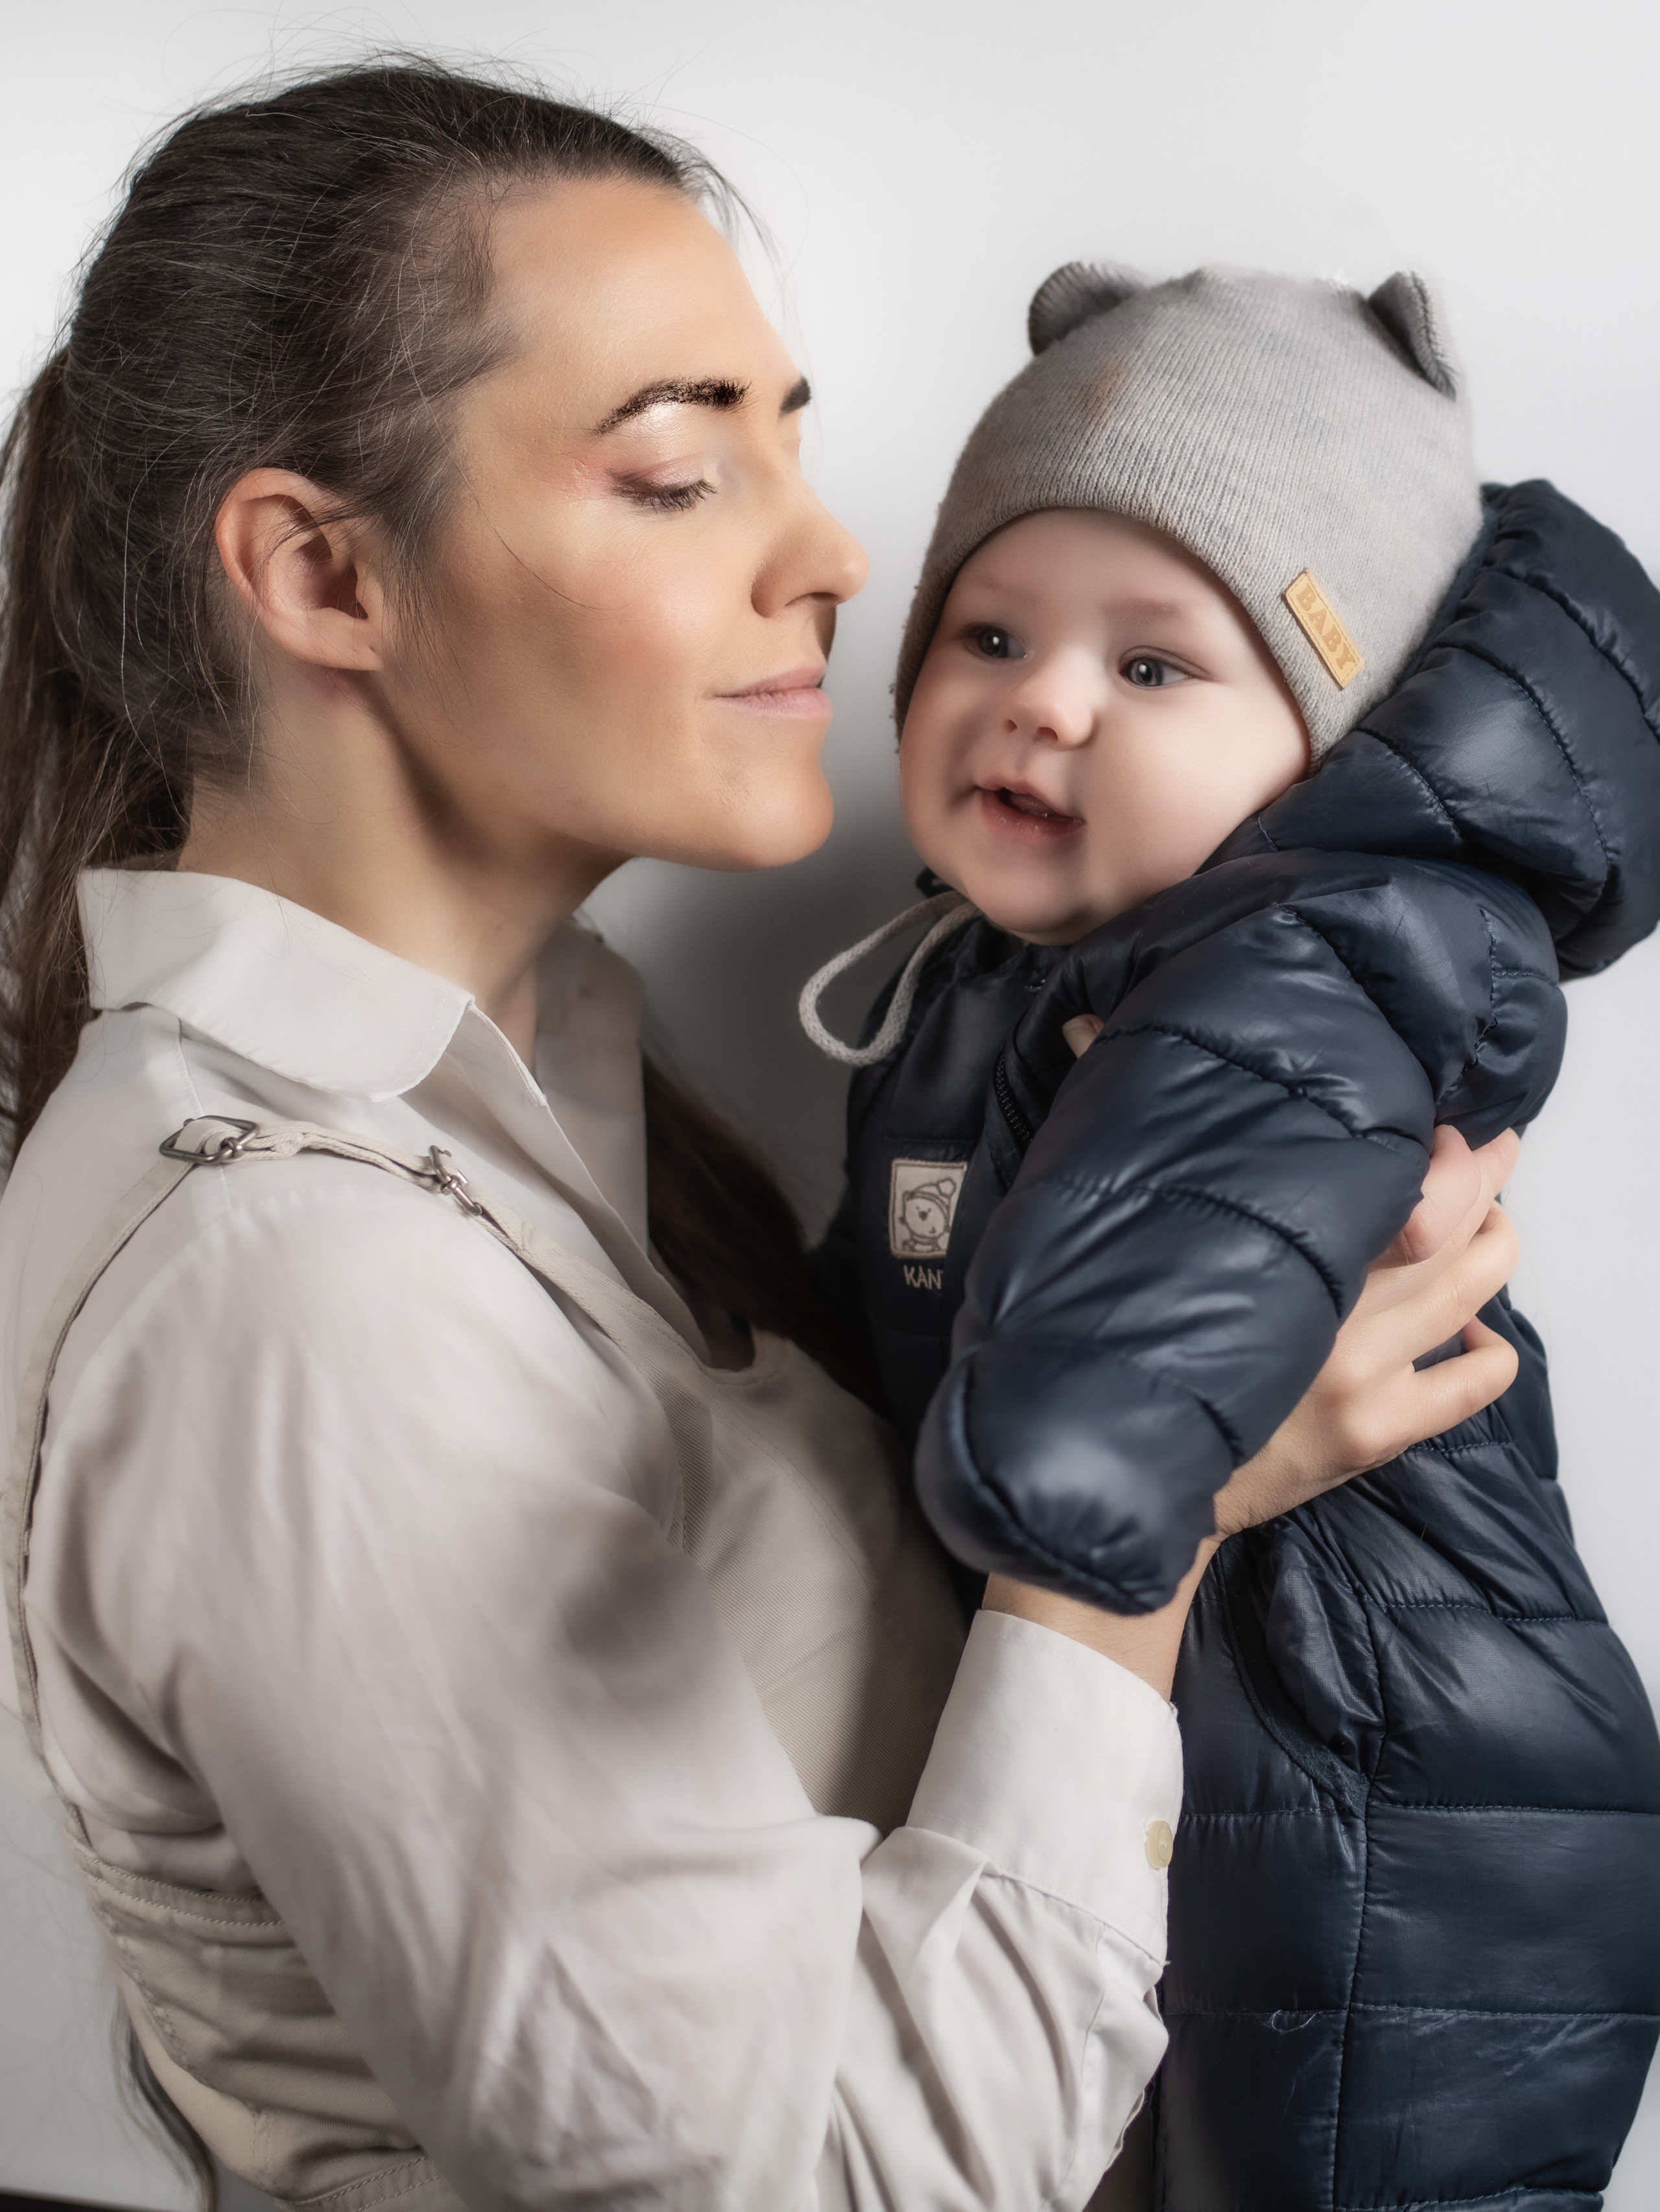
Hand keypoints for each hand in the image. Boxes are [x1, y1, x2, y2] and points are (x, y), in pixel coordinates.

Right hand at [987, 1123, 1521, 1697]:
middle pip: (1461, 1220)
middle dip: (1485, 1176)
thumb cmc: (1137, 1331)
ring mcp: (1368, 1376)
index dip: (1441, 1143)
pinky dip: (1491, 1342)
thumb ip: (1132, 1121)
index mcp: (1282, 1247)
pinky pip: (1481, 1376)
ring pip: (1481, 1283)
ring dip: (1494, 1244)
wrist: (1133, 1465)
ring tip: (1479, 1224)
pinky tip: (1464, 1325)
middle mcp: (1337, 1313)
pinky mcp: (1383, 1432)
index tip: (1434, 1120)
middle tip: (1483, 1152)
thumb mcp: (1139, 1222)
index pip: (1408, 1176)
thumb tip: (1081, 1023)